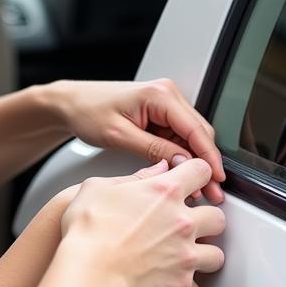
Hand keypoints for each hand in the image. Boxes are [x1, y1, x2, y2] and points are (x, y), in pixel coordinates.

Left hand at [50, 79, 224, 202]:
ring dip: (193, 161)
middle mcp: (166, 94)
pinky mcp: (158, 113)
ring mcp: (164, 103)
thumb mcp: (119, 135)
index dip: (210, 157)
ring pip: (191, 136)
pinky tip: (178, 174)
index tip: (216, 179)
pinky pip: (177, 136)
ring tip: (195, 188)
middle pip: (199, 133)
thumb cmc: (86, 111)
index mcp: (159, 95)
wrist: (70, 104)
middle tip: (209, 191)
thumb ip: (154, 149)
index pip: (197, 129)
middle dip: (205, 163)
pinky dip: (180, 155)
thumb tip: (182, 164)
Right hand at [61, 158, 225, 286]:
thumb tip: (155, 171)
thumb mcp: (98, 188)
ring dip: (203, 255)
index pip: (200, 171)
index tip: (191, 180)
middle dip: (206, 220)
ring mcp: (186, 254)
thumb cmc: (88, 231)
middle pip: (218, 216)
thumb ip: (133, 177)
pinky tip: (172, 283)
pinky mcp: (181, 283)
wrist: (89, 272)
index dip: (197, 173)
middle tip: (188, 224)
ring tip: (185, 256)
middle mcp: (182, 222)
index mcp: (163, 192)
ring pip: (216, 255)